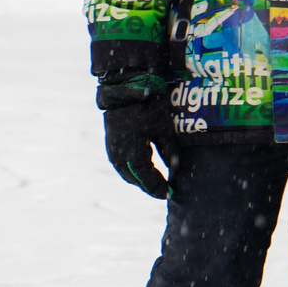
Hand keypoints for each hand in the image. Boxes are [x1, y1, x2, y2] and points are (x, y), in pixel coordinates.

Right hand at [98, 76, 172, 199]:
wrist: (124, 92)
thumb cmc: (148, 109)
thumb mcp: (163, 130)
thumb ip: (169, 151)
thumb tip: (176, 170)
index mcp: (132, 155)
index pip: (146, 180)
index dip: (158, 188)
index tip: (170, 194)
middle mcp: (119, 157)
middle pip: (135, 179)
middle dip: (149, 186)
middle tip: (165, 190)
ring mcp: (112, 151)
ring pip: (126, 173)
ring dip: (140, 180)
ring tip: (156, 182)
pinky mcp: (111, 145)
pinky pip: (122, 165)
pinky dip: (133, 171)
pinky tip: (143, 170)